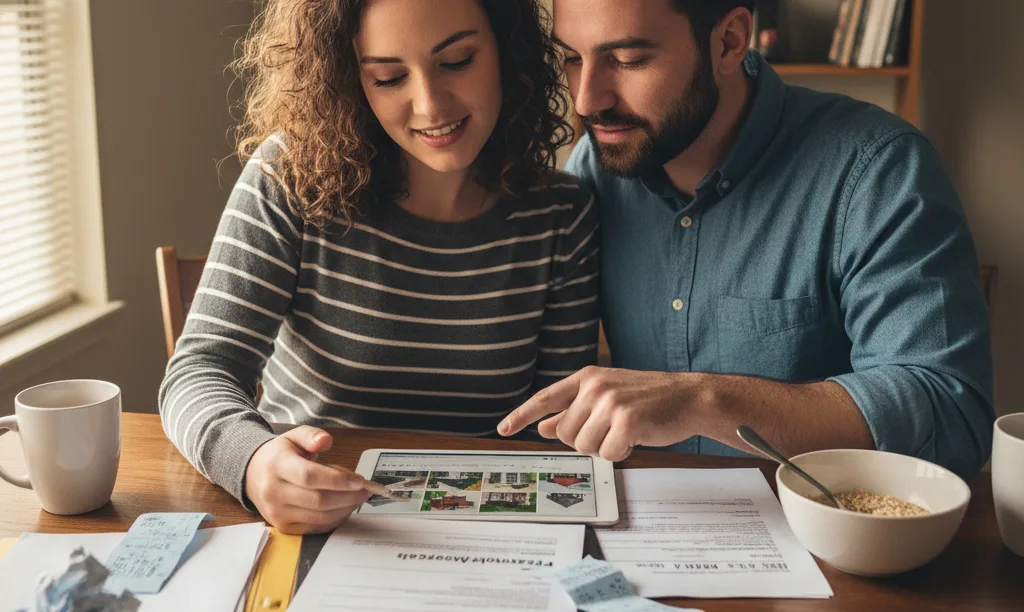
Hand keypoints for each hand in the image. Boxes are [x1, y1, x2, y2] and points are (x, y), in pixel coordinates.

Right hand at [244, 426, 371, 533]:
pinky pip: (316, 527)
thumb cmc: (279, 455)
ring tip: (358, 497)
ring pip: (320, 517)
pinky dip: (335, 519)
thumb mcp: (293, 436)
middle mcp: (274, 492)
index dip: (337, 480)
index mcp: (277, 466)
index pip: (309, 477)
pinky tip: (344, 507)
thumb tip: (325, 441)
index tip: (359, 480)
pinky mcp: (283, 527)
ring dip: (345, 509)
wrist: (253, 475)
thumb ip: (311, 435)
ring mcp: (277, 513)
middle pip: (318, 500)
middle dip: (348, 496)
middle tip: (366, 489)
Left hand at [499, 367, 705, 460]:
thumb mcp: (607, 398)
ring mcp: (611, 403)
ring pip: (584, 447)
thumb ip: (574, 411)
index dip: (521, 414)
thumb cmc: (649, 400)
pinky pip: (608, 454)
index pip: (546, 398)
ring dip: (604, 448)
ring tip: (625, 432)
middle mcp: (595, 387)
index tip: (503, 429)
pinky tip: (636, 437)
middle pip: (566, 434)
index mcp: (588, 378)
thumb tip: (543, 427)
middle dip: (585, 442)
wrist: (689, 397)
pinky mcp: (627, 421)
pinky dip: (621, 453)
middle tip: (610, 432)